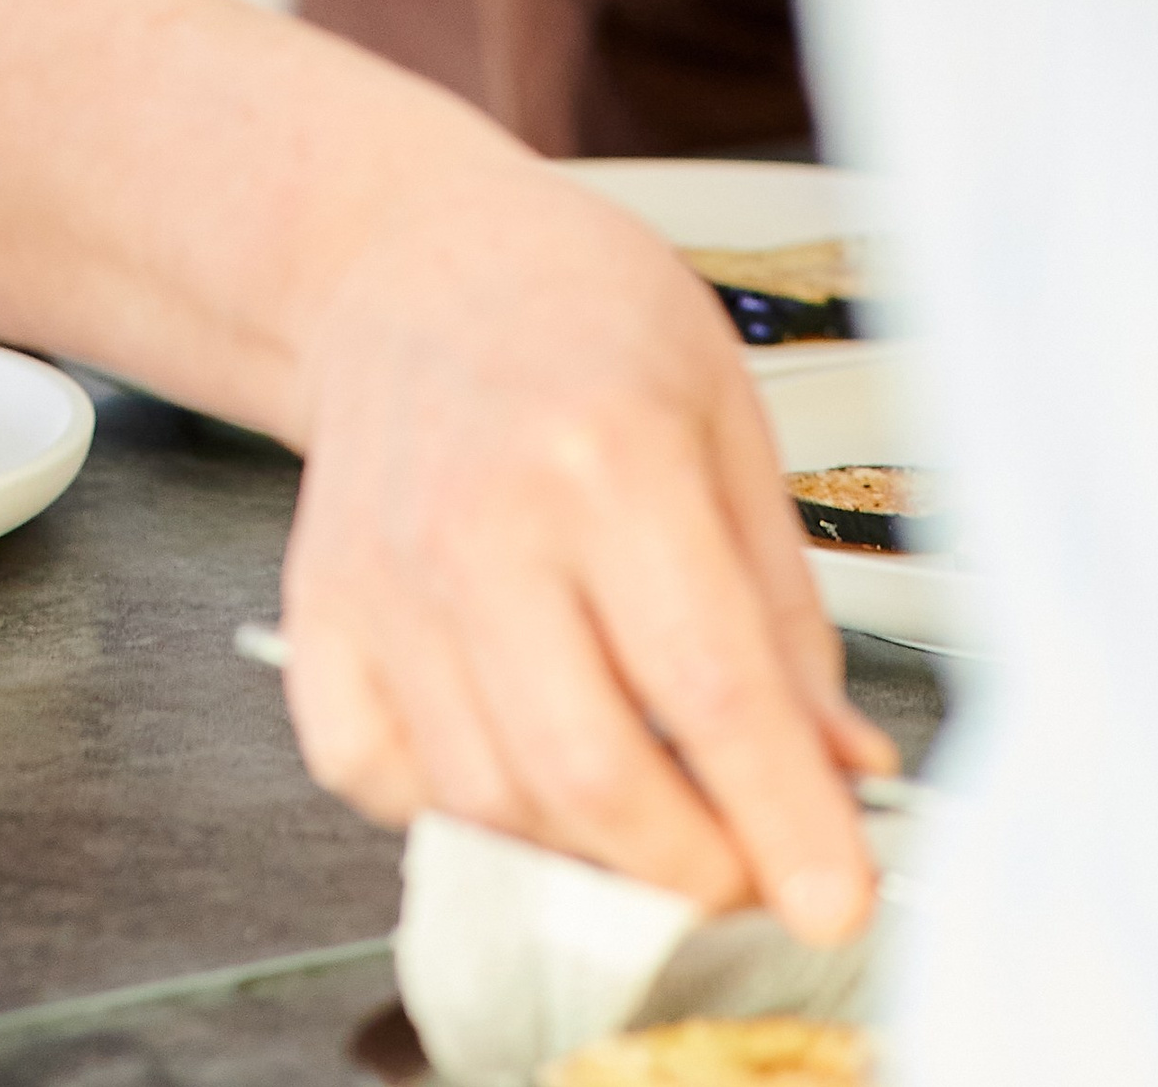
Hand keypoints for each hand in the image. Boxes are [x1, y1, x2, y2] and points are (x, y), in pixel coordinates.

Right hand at [279, 137, 893, 927]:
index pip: (712, 686)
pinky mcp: (319, 608)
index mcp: (607, 450)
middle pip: (590, 775)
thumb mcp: (723, 415)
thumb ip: (780, 606)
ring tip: (650, 809)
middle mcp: (481, 519)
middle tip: (748, 868)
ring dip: (588, 855)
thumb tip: (839, 764)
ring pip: (488, 802)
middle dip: (691, 870)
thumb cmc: (573, 311)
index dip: (785, 819)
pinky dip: (459, 812)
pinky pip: (376, 779)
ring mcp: (383, 573)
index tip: (836, 901)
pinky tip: (518, 758)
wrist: (406, 256)